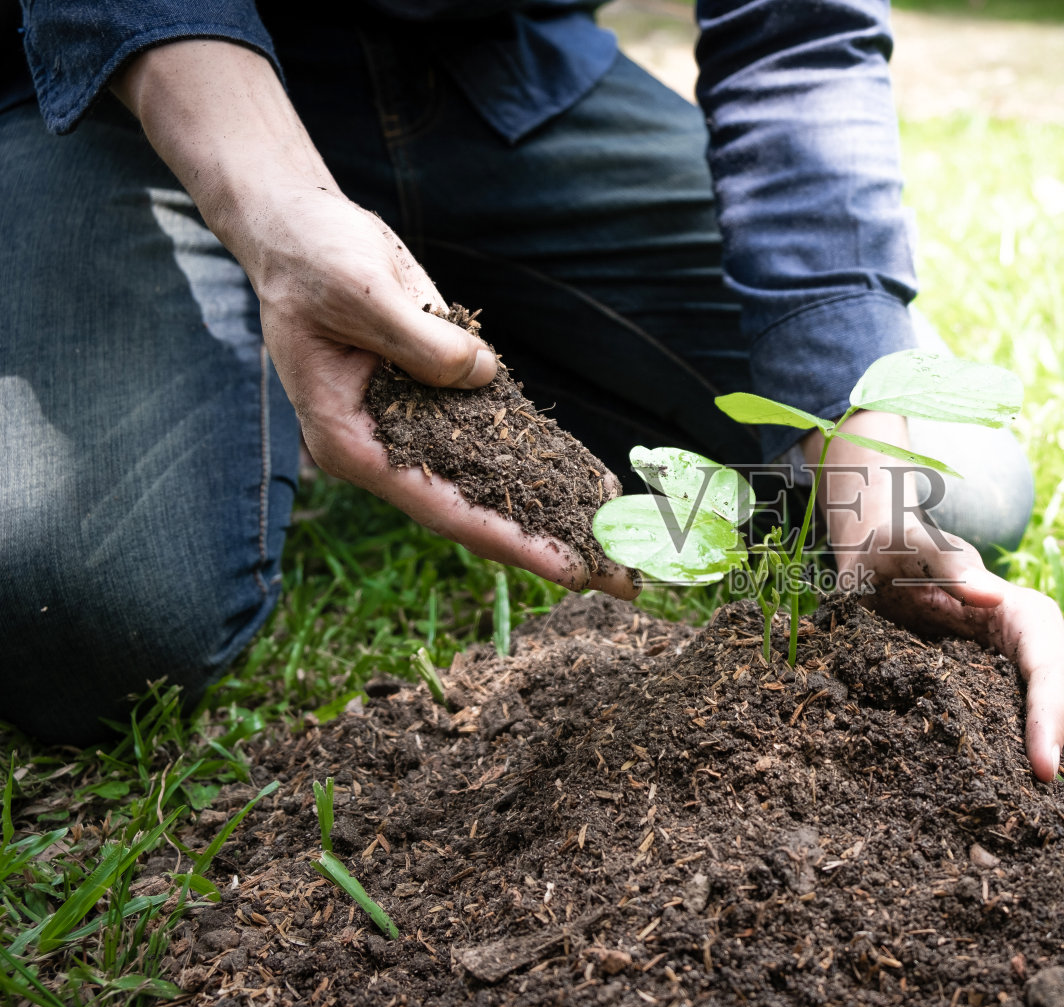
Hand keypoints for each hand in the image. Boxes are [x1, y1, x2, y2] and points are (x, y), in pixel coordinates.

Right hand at [113, 40, 632, 596]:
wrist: (301, 226)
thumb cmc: (312, 260)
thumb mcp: (360, 292)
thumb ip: (422, 343)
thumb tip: (481, 375)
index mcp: (354, 442)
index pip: (442, 506)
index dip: (510, 539)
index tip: (568, 568)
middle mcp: (389, 448)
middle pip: (477, 511)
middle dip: (549, 545)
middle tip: (619, 581)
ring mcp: (419, 425)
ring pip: (494, 482)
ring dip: (556, 510)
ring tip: (621, 546)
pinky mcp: (443, 394)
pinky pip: (500, 439)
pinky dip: (545, 461)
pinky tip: (593, 484)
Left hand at [807, 413, 1063, 819]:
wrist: (884, 564)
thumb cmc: (895, 554)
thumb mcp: (907, 549)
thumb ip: (944, 564)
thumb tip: (988, 589)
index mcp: (1024, 612)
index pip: (1049, 667)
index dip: (1049, 717)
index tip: (1042, 768)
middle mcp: (1043, 645)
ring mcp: (1038, 674)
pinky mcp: (1021, 699)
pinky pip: (1060, 735)